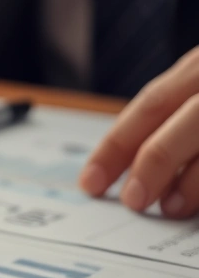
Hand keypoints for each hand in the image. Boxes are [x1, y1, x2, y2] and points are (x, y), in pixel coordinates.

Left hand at [80, 48, 198, 218]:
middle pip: (186, 117)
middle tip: (132, 201)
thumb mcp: (194, 96)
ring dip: (194, 178)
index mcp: (197, 68)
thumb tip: (135, 177)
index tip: (89, 183)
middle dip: (154, 160)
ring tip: (171, 208)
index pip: (150, 105)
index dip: (117, 145)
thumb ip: (171, 122)